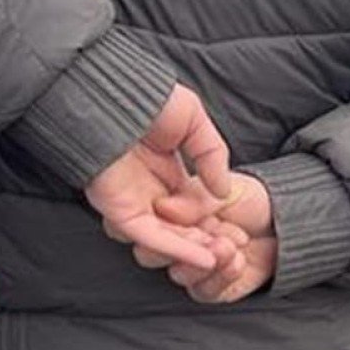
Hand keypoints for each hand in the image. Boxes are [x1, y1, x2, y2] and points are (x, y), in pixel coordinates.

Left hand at [87, 85, 234, 271]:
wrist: (110, 94)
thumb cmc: (147, 98)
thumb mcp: (194, 122)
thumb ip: (212, 155)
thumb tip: (225, 191)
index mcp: (167, 171)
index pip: (196, 206)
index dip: (218, 220)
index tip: (240, 232)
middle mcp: (151, 191)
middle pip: (184, 227)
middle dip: (210, 241)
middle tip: (235, 251)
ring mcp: (135, 202)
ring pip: (169, 238)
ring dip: (196, 250)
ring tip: (223, 255)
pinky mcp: (120, 210)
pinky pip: (151, 236)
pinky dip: (177, 248)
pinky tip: (205, 256)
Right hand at [154, 172, 278, 302]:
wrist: (283, 223)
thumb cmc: (252, 201)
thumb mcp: (226, 192)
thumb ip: (195, 202)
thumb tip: (164, 206)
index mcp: (171, 213)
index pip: (149, 226)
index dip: (166, 227)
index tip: (190, 222)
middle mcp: (176, 241)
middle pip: (153, 255)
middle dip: (183, 246)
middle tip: (212, 237)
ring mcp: (190, 266)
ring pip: (179, 275)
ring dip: (206, 261)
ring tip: (230, 246)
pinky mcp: (209, 288)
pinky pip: (203, 291)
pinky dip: (221, 277)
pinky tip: (238, 260)